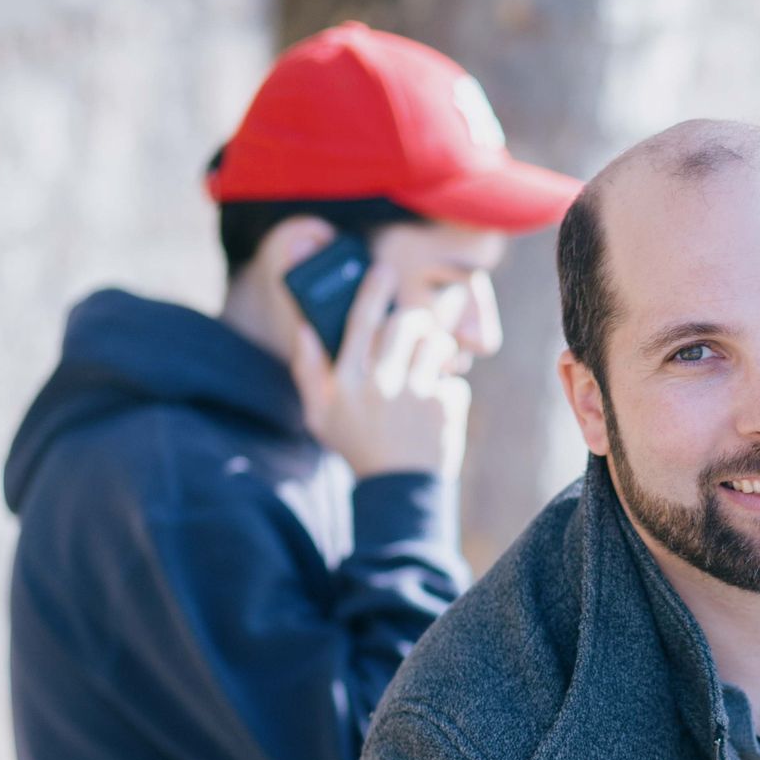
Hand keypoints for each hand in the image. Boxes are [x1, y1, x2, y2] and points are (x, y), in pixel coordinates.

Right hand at [291, 261, 470, 479]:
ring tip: (431, 365)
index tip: (383, 270)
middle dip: (414, 320)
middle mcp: (381, 384)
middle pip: (405, 323)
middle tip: (415, 330)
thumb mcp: (321, 415)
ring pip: (436, 344)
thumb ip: (309, 371)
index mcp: (348, 382)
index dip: (373, 289)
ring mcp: (416, 394)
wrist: (398, 490)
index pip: (360, 320)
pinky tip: (438, 408)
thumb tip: (305, 329)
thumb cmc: (358, 447)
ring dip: (437, 349)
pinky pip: (454, 379)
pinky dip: (449, 389)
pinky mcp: (445, 407)